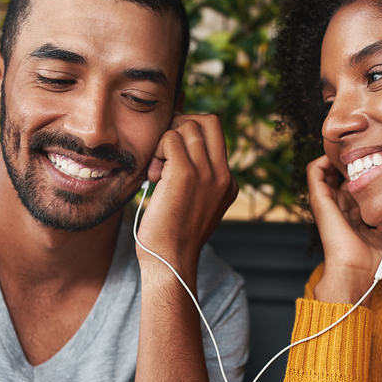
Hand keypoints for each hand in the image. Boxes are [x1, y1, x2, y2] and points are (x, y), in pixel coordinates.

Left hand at [136, 114, 237, 275]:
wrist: (170, 261)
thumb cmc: (173, 236)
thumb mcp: (194, 205)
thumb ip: (196, 178)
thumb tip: (176, 146)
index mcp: (228, 182)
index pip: (216, 134)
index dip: (190, 133)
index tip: (171, 153)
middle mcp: (223, 175)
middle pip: (208, 120)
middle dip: (181, 125)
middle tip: (164, 150)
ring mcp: (207, 173)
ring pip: (186, 127)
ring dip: (164, 143)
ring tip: (157, 172)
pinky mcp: (185, 174)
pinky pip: (169, 139)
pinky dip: (155, 152)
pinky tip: (153, 177)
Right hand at [305, 154, 381, 304]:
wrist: (357, 273)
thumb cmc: (372, 264)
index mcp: (354, 216)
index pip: (356, 188)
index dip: (366, 172)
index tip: (379, 158)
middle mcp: (340, 208)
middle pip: (340, 176)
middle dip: (352, 160)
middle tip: (366, 145)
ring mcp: (328, 203)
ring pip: (324, 170)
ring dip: (335, 156)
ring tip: (351, 145)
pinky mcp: (319, 201)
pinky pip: (314, 172)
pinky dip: (322, 159)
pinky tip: (340, 154)